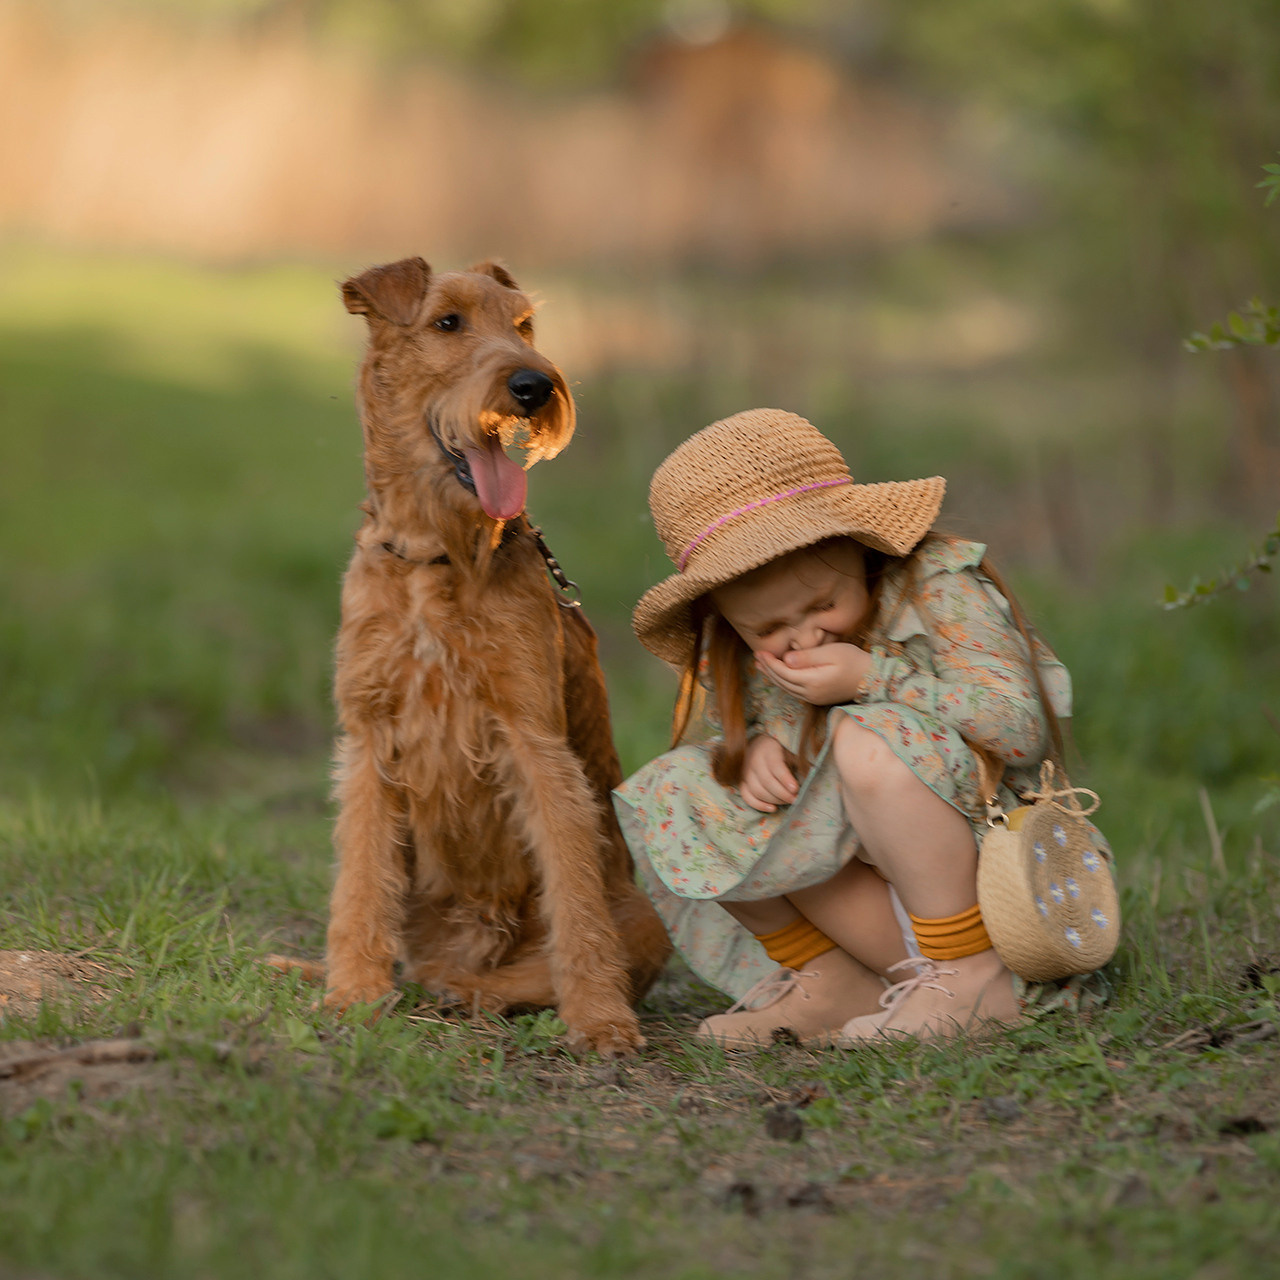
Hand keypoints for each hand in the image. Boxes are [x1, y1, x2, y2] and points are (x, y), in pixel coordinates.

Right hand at [740, 734, 798, 812]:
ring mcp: (745, 772)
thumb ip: (800, 763)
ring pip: (757, 790)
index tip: (796, 789)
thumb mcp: (789, 752)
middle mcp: (754, 761)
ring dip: (774, 800)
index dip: (785, 779)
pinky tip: (772, 808)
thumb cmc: (779, 750)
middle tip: (795, 799)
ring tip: (788, 802)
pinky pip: (747, 796)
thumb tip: (814, 775)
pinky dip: (758, 805)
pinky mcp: (741, 782)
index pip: (775, 766)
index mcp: (768, 750)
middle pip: (766, 781)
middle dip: (783, 794)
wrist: (757, 744)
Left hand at [756, 643, 870, 705]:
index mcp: (813, 681)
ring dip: (773, 676)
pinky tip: (779, 674)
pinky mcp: (817, 698)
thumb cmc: (853, 660)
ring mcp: (814, 698)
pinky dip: (783, 682)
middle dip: (768, 669)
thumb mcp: (831, 653)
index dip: (770, 662)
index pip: (784, 672)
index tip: (760, 652)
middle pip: (782, 681)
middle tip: (757, 657)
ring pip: (786, 688)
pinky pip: (794, 691)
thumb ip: (807, 657)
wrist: (872, 678)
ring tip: (762, 665)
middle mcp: (810, 693)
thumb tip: (786, 660)